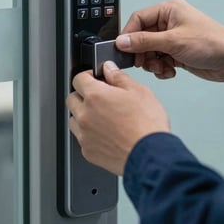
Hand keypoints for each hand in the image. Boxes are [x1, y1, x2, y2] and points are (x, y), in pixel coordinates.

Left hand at [66, 61, 169, 175]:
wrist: (151, 155)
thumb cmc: (147, 125)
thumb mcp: (139, 91)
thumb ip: (119, 77)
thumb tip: (109, 69)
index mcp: (95, 95)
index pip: (78, 78)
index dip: (88, 76)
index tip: (96, 79)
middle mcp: (85, 114)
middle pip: (72, 98)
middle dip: (83, 95)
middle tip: (101, 98)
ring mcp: (84, 135)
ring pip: (73, 119)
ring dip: (83, 114)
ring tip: (103, 117)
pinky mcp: (88, 151)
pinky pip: (81, 138)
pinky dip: (89, 133)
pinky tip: (105, 133)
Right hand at [116, 0, 223, 82]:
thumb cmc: (210, 43)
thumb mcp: (173, 41)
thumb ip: (144, 41)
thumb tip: (121, 41)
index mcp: (168, 10)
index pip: (138, 19)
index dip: (129, 34)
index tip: (123, 49)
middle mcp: (169, 22)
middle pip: (142, 37)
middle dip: (142, 52)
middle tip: (143, 64)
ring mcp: (172, 38)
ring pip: (149, 50)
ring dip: (152, 62)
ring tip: (162, 68)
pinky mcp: (176, 52)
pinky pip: (159, 59)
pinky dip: (161, 68)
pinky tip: (170, 71)